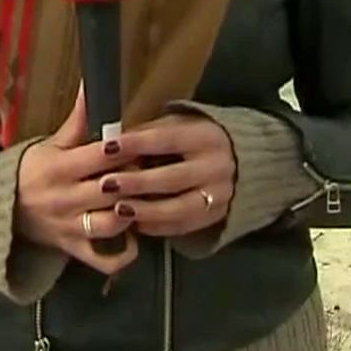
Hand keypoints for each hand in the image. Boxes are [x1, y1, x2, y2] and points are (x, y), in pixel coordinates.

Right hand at [15, 88, 140, 274]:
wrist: (2, 210)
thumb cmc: (32, 172)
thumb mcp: (51, 144)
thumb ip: (77, 121)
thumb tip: (92, 85)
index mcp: (59, 168)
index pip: (99, 157)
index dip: (124, 149)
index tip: (138, 142)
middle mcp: (65, 199)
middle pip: (110, 189)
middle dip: (133, 178)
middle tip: (148, 169)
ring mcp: (71, 228)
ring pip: (110, 224)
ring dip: (131, 212)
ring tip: (142, 200)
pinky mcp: (74, 250)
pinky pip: (103, 260)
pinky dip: (123, 253)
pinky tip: (135, 236)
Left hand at [105, 112, 235, 238]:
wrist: (244, 161)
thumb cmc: (197, 139)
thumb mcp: (181, 124)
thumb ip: (151, 132)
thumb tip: (114, 140)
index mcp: (206, 137)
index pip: (167, 139)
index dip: (136, 144)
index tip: (107, 147)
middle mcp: (216, 167)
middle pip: (172, 177)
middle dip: (137, 182)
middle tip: (106, 185)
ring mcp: (219, 195)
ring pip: (178, 208)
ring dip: (145, 210)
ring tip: (118, 209)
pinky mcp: (216, 216)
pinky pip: (183, 226)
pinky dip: (157, 226)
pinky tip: (135, 224)